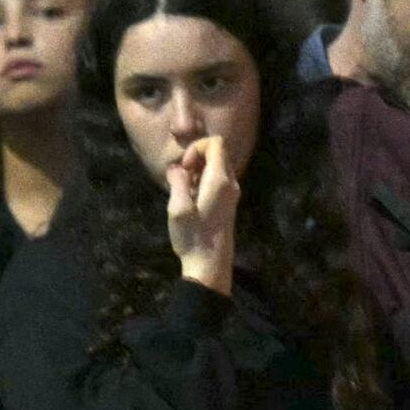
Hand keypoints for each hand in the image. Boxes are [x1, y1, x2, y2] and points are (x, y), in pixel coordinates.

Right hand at [162, 126, 241, 292]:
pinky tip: (193, 199)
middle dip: (197, 158)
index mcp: (219, 181)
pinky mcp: (229, 203)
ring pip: (218, 166)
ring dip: (199, 171)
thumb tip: (177, 168)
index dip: (196, 148)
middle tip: (183, 178)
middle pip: (218, 152)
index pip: (216, 143)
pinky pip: (218, 180)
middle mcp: (230, 183)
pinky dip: (204, 181)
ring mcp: (232, 194)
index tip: (185, 168)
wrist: (210, 266)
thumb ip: (178, 182)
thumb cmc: (193, 238)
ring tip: (186, 191)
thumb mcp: (178, 208)